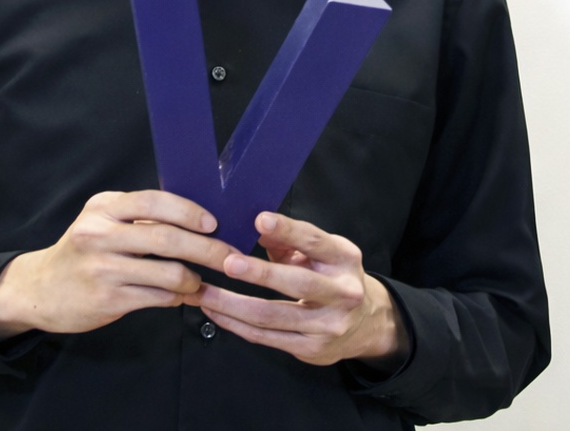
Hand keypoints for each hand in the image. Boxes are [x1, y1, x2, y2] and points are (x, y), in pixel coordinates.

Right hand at [0, 190, 234, 340]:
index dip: (188, 210)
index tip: (214, 222)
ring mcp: (102, 268)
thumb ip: (139, 218)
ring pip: (167, 272)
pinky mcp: (107, 299)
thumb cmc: (83, 251)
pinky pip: (157, 297)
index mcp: (103, 207)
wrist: (41, 289)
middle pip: (166, 238)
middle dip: (207, 248)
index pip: (153, 201)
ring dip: (194, 278)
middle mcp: (100, 233)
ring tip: (202, 280)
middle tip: (231, 256)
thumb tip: (196, 218)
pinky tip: (185, 296)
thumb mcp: (102, 222)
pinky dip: (178, 297)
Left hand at [192, 212, 408, 369]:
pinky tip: (215, 311)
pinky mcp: (311, 350)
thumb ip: (290, 240)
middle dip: (259, 273)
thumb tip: (255, 226)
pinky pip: (266, 337)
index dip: (288, 230)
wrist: (366, 323)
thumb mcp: (321, 252)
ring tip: (204, 292)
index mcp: (344, 259)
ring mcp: (328, 326)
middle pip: (297, 283)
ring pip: (273, 316)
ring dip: (233, 305)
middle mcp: (342, 293)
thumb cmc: (332, 276)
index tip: (259, 220)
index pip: (315, 241)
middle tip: (226, 262)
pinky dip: (236, 325)